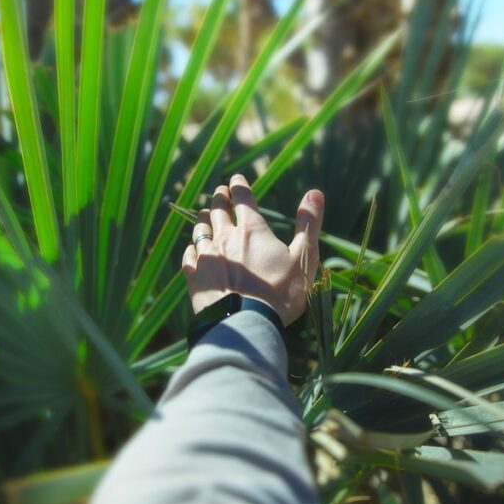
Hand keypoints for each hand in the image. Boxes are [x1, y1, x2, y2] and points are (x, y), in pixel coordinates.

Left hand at [182, 174, 324, 326]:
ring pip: (200, 230)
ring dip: (203, 220)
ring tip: (204, 215)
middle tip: (221, 192)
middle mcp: (225, 238)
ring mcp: (206, 257)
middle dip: (220, 198)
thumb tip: (315, 192)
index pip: (242, 198)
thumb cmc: (280, 293)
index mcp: (252, 230)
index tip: (236, 179)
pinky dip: (192, 249)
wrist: (246, 325)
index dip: (239, 186)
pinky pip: (188, 257)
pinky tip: (193, 250)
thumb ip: (308, 225)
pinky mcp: (194, 278)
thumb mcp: (303, 258)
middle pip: (218, 210)